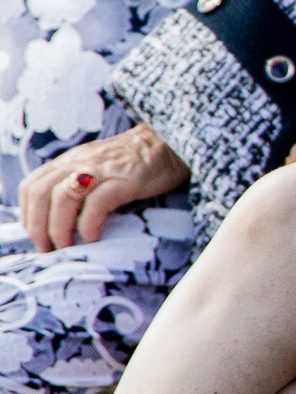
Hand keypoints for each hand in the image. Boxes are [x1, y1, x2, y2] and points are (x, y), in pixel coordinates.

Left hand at [21, 123, 187, 253]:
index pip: (31, 185)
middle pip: (40, 192)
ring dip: (59, 229)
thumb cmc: (134, 163)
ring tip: (68, 247)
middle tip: (49, 249)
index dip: (27, 215)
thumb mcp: (95, 168)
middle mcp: (79, 162)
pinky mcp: (124, 180)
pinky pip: (96, 203)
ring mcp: (101, 170)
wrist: (169, 144)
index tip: (38, 237)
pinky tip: (93, 238)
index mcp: (70, 160)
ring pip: (63, 198)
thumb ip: (75, 186)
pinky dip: (88, 225)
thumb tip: (56, 220)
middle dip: (38, 226)